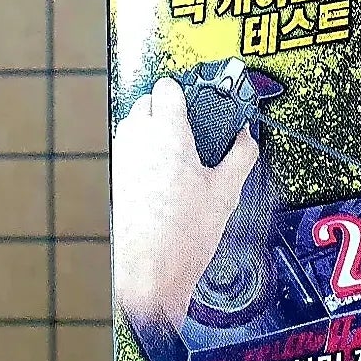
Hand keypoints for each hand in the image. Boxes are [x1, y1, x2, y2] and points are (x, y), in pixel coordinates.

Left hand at [111, 77, 258, 328]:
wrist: (149, 274)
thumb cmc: (182, 236)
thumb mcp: (226, 191)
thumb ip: (241, 155)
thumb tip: (246, 139)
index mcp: (168, 133)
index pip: (168, 86)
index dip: (187, 91)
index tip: (202, 101)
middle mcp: (138, 140)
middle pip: (148, 101)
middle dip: (169, 109)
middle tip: (193, 127)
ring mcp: (121, 158)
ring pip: (134, 125)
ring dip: (153, 129)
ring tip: (179, 153)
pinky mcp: (114, 178)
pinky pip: (127, 150)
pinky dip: (142, 154)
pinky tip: (163, 177)